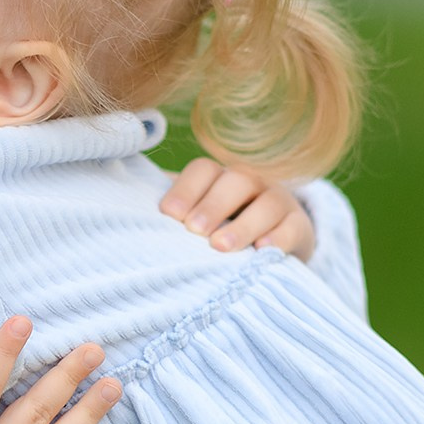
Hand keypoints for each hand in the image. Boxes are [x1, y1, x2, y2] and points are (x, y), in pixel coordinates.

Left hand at [161, 158, 315, 257]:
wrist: (274, 243)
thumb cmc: (220, 231)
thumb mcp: (197, 220)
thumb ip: (173, 216)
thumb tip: (123, 220)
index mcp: (219, 177)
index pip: (202, 170)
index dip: (185, 189)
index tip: (168, 215)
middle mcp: (250, 182)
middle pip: (235, 181)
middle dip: (212, 205)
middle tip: (194, 232)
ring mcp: (278, 201)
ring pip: (266, 204)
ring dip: (243, 224)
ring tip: (221, 247)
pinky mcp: (300, 227)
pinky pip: (292, 228)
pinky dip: (278, 239)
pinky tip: (263, 253)